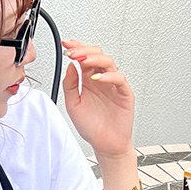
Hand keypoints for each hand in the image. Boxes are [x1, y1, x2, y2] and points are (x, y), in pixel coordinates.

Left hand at [60, 40, 134, 159]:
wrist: (105, 145)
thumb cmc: (92, 127)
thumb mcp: (73, 105)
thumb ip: (70, 85)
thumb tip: (70, 66)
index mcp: (88, 80)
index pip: (83, 57)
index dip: (76, 48)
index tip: (66, 44)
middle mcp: (101, 80)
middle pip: (96, 55)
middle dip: (84, 51)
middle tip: (73, 52)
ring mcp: (113, 85)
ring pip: (108, 62)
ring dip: (95, 59)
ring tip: (83, 61)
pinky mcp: (124, 93)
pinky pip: (119, 79)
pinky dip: (109, 76)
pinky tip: (98, 79)